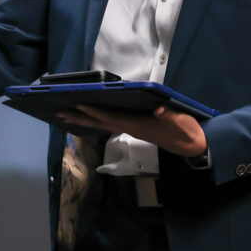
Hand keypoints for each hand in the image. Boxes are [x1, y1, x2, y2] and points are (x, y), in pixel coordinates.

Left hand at [56, 104, 207, 157]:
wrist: (191, 145)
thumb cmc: (184, 131)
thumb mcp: (178, 120)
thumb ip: (167, 114)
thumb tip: (157, 107)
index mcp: (137, 124)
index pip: (111, 118)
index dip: (95, 111)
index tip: (78, 105)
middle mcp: (130, 128)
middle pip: (100, 122)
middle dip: (80, 117)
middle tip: (60, 113)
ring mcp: (131, 129)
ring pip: (102, 124)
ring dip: (84, 119)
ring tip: (66, 115)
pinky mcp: (134, 129)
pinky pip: (110, 124)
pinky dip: (97, 120)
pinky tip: (89, 118)